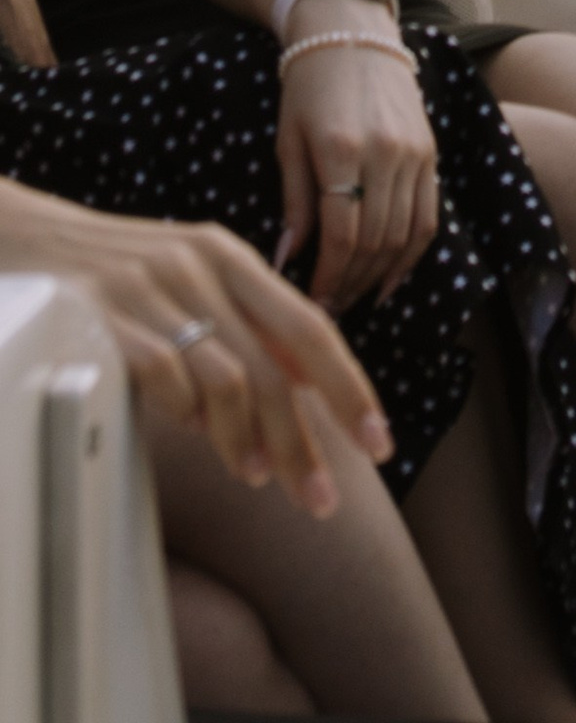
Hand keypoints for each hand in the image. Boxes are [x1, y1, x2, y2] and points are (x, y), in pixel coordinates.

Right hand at [1, 192, 395, 510]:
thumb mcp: (188, 280)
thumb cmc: (112, 270)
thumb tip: (300, 391)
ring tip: (257, 476)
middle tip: (321, 498)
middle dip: (306, 439)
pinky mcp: (108, 320)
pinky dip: (188, 417)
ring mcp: (153, 292)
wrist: (26, 238)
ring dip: (247, 440)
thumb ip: (242, 325)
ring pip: (228, 378)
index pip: (310, 329)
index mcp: (229, 257)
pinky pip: (167, 378)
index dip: (349, 389)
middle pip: (278, 365)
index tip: (378, 441)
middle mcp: (201, 267)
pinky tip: (193, 439)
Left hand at [275, 26, 439, 311]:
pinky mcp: (431, 151)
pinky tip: (390, 281)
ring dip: (377, 277)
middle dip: (350, 285)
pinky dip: (412, 255)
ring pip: (403, 235)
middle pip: (375, 241)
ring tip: (352, 298)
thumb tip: (286, 262)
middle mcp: (385, 152)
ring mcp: (414, 152)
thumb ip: (292, 203)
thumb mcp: (288, 141)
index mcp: (341, 149)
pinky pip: (428, 216)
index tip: (310, 304)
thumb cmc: (308, 88)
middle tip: (328, 310)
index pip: (341, 235)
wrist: (352, 34)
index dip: (327, 279)